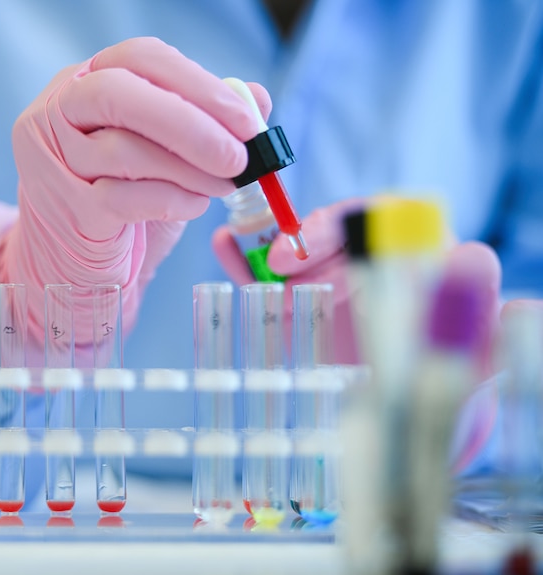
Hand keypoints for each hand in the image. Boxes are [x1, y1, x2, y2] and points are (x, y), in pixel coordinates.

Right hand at [0, 37, 269, 364]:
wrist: (83, 266)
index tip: (247, 118)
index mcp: (85, 82)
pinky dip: (170, 200)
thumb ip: (206, 120)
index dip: (198, 84)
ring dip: (189, 169)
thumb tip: (257, 99)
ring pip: (124, 150)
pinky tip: (193, 206)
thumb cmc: (126, 200)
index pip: (140, 59)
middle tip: (239, 155)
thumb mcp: (167, 153)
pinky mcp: (66, 208)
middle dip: (190, 123)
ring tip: (225, 185)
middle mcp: (57, 113)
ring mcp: (54, 162)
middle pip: (118, 94)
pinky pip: (123, 197)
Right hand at [213, 197, 501, 367]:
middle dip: (309, 245)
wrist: (410, 396)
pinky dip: (242, 259)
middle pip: (331, 232)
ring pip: (290, 248)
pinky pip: (262, 275)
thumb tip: (509, 291)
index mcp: (412, 248)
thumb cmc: (447, 359)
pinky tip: (225, 244)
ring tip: (242, 242)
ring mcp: (322, 277)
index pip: (386, 216)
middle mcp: (363, 255)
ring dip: (264, 240)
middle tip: (293, 266)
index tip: (346, 239)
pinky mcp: (290, 299)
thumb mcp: (476, 345)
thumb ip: (487, 318)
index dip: (365, 223)